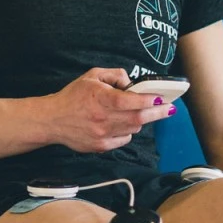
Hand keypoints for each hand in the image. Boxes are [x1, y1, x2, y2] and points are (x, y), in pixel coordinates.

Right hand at [41, 67, 174, 152]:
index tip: (161, 98)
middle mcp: (102, 118)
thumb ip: (115, 75)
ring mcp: (102, 134)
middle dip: (158, 113)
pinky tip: (122, 123)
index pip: (130, 101)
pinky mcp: (100, 146)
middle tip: (170, 109)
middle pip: (138, 118)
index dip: (148, 100)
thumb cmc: (73, 96)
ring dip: (142, 120)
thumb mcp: (92, 76)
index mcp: (100, 98)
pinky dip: (129, 130)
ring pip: (134, 128)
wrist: (52, 120)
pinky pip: (124, 139)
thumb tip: (132, 83)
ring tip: (143, 112)